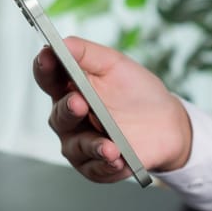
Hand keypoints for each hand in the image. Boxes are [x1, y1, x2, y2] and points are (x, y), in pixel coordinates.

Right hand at [33, 36, 191, 182]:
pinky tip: (117, 158)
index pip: (48, 77)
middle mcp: (69, 117)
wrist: (166, 123)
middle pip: (59, 115)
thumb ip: (88, 54)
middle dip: (68, 109)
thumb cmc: (136, 91)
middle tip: (80, 103)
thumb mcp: (115, 65)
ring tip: (109, 145)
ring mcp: (80, 143)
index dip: (45, 67)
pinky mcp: (95, 166)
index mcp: (69, 88)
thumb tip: (63, 42)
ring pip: (76, 146)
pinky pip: (96, 168)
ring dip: (91, 144)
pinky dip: (106, 164)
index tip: (48, 57)